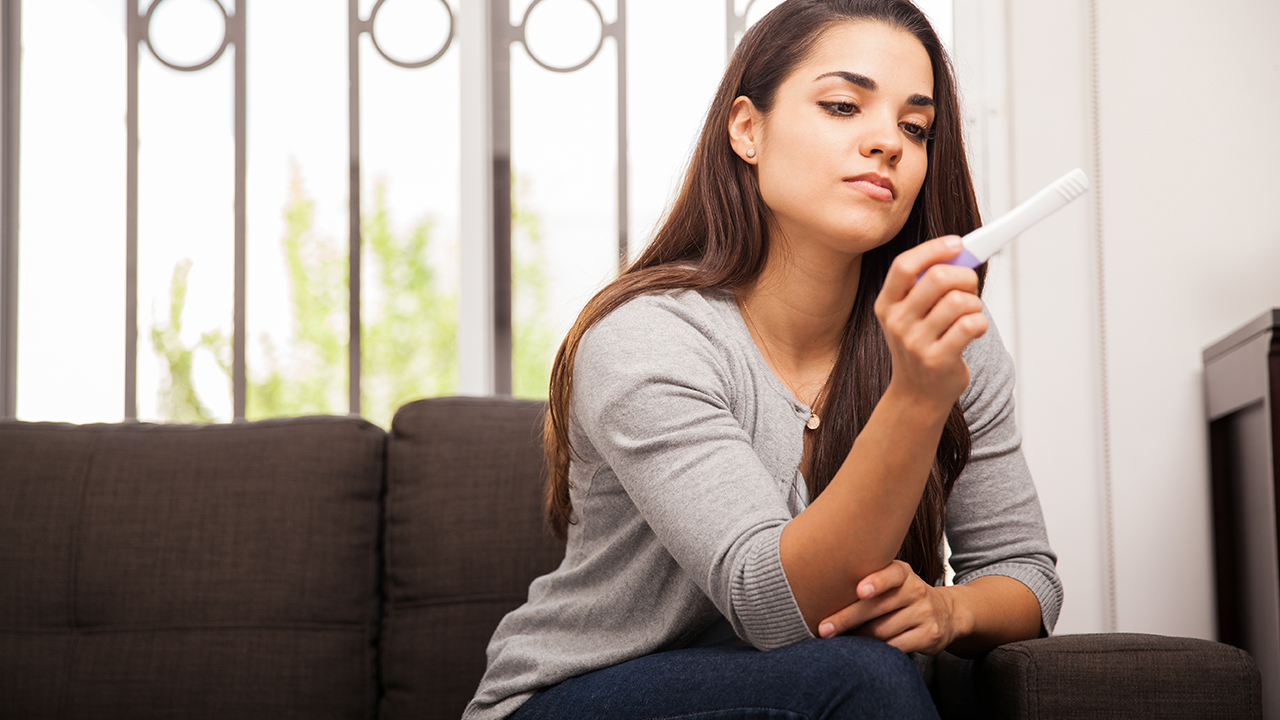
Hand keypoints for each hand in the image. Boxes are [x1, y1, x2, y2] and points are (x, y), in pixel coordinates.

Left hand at [816, 560, 968, 654]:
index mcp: (902, 573)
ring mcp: (924, 613)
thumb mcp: (892, 580)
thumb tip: (820, 592)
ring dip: (857, 638)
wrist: (945, 613)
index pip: (891, 574)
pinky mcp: (929, 635)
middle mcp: (915, 590)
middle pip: (877, 607)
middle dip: (847, 618)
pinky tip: (861, 652)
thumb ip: (866, 579)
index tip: (860, 591)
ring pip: (883, 630)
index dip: (876, 581)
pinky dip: (876, 651)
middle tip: (824, 629)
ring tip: (837, 641)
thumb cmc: (902, 596)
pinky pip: (896, 646)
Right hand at [874, 236, 986, 410]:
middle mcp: (897, 322)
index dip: (933, 249)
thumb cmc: (921, 345)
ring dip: (975, 304)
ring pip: (960, 301)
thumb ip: (928, 283)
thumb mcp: (912, 313)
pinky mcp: (938, 360)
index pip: (905, 265)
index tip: (957, 243)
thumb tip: (961, 250)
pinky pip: (971, 325)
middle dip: (965, 276)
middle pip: (938, 278)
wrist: (917, 394)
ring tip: (970, 314)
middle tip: (969, 286)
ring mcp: (915, 343)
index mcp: (887, 305)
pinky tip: (974, 331)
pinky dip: (981, 323)